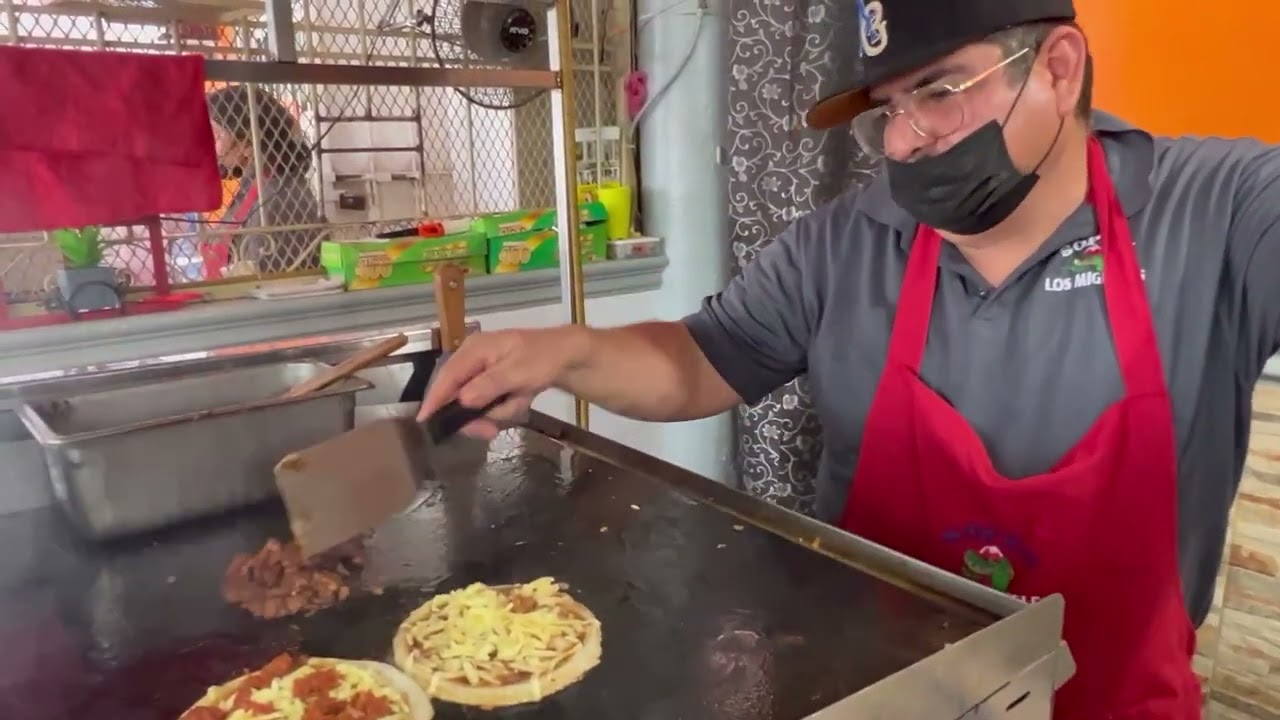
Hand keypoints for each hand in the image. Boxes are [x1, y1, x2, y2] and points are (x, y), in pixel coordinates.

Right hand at [417, 326, 586, 439]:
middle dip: (476, 415)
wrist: (568, 355)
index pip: (447, 376)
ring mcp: (484, 371)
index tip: (424, 420)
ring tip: (521, 400)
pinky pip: (492, 403)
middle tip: (490, 432)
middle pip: (458, 394)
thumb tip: (463, 399)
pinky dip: (507, 405)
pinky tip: (522, 398)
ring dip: (499, 409)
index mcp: (475, 349)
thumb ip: (489, 385)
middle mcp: (474, 358)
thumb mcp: (518, 372)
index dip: (435, 399)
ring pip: (477, 403)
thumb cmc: (543, 358)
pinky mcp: (495, 381)